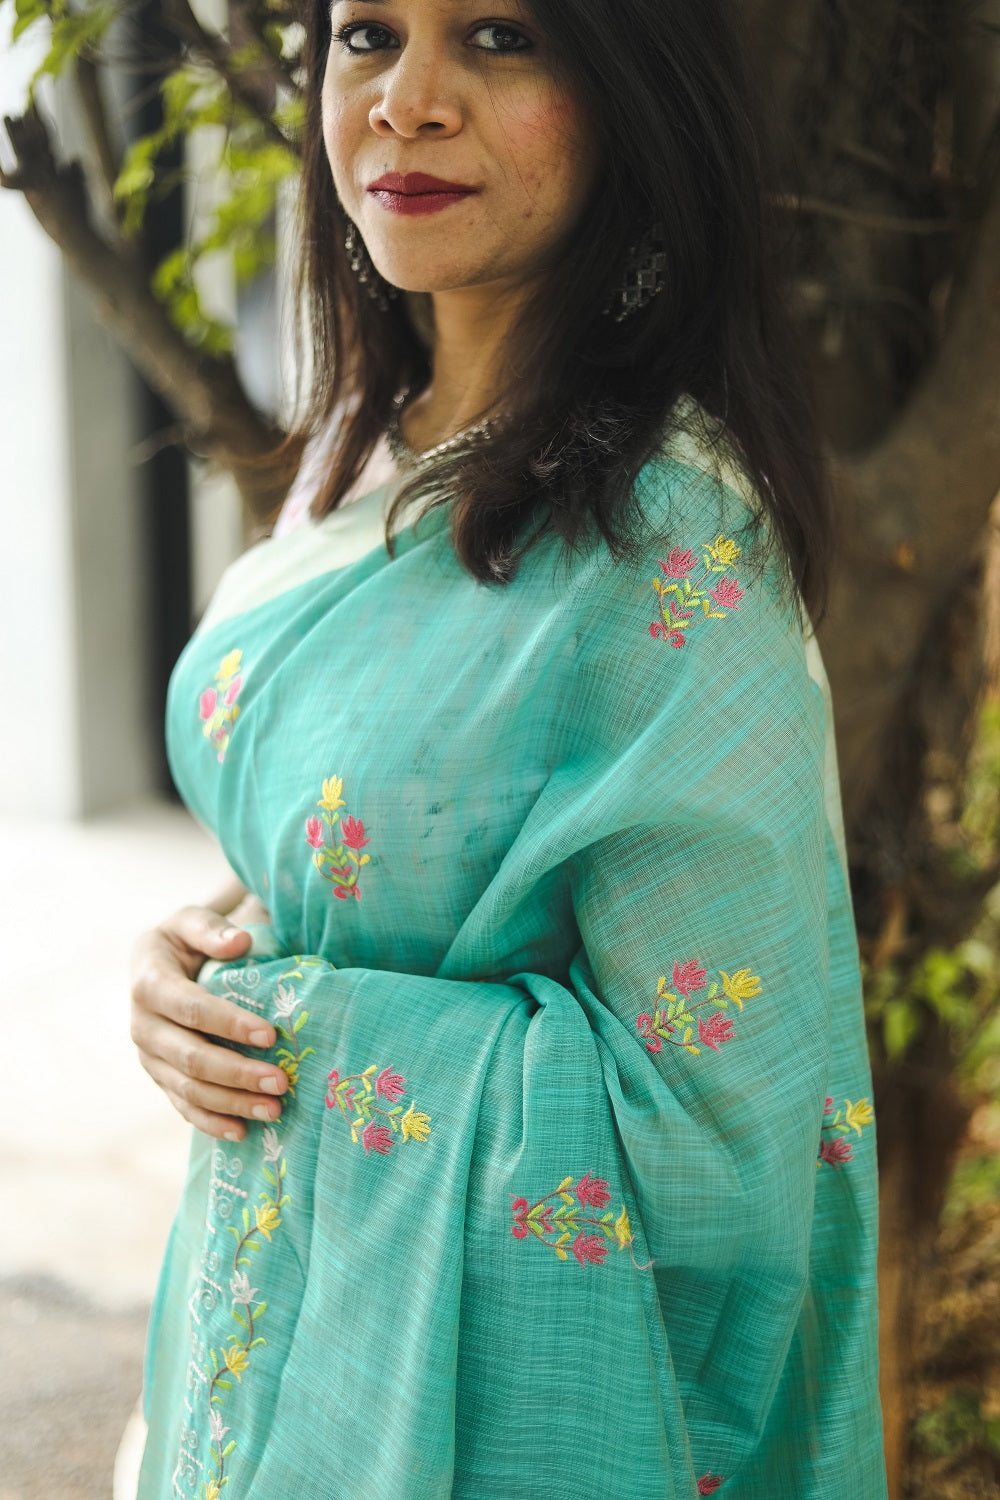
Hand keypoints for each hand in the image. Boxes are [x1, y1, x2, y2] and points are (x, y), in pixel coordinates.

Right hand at [130, 903, 287, 1140]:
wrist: (155, 964)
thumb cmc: (184, 940)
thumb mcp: (192, 922)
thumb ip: (213, 929)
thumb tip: (240, 942)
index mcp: (148, 982)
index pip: (191, 1008)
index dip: (230, 1023)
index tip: (270, 1035)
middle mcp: (142, 1025)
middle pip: (191, 1057)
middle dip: (237, 1073)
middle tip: (282, 1082)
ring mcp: (149, 1057)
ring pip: (188, 1088)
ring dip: (231, 1104)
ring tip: (275, 1110)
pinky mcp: (159, 1077)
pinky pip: (182, 1106)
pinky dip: (211, 1123)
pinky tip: (243, 1132)